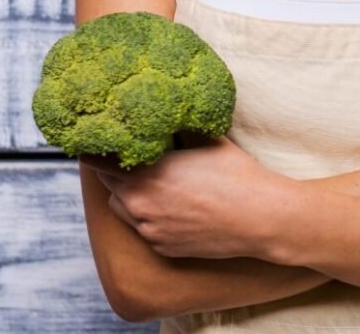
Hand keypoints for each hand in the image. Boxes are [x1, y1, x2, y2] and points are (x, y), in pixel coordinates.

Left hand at [78, 134, 290, 259]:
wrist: (261, 218)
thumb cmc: (238, 175)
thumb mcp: (208, 139)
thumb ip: (179, 129)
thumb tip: (165, 112)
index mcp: (147, 174)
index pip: (98, 162)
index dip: (100, 149)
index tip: (106, 140)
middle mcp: (140, 205)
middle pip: (110, 185)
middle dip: (119, 172)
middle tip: (139, 158)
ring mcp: (150, 230)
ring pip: (124, 209)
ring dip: (132, 196)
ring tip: (159, 184)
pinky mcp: (163, 248)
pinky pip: (145, 228)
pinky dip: (152, 217)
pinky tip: (177, 207)